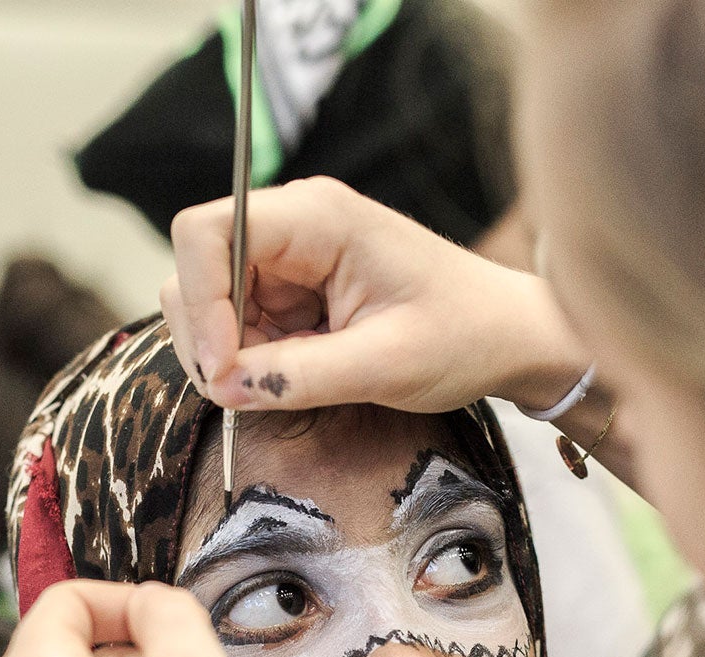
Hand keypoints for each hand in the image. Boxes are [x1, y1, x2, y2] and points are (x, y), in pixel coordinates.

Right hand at [161, 176, 591, 416]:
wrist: (507, 337)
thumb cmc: (464, 335)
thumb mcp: (384, 365)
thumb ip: (297, 377)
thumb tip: (224, 387)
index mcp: (317, 216)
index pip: (205, 232)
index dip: (199, 300)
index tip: (223, 367)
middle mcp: (294, 225)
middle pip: (197, 266)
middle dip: (205, 334)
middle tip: (239, 392)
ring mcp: (289, 259)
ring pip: (209, 301)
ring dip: (225, 352)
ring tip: (278, 385)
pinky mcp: (292, 294)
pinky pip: (238, 325)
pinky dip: (247, 360)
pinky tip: (292, 377)